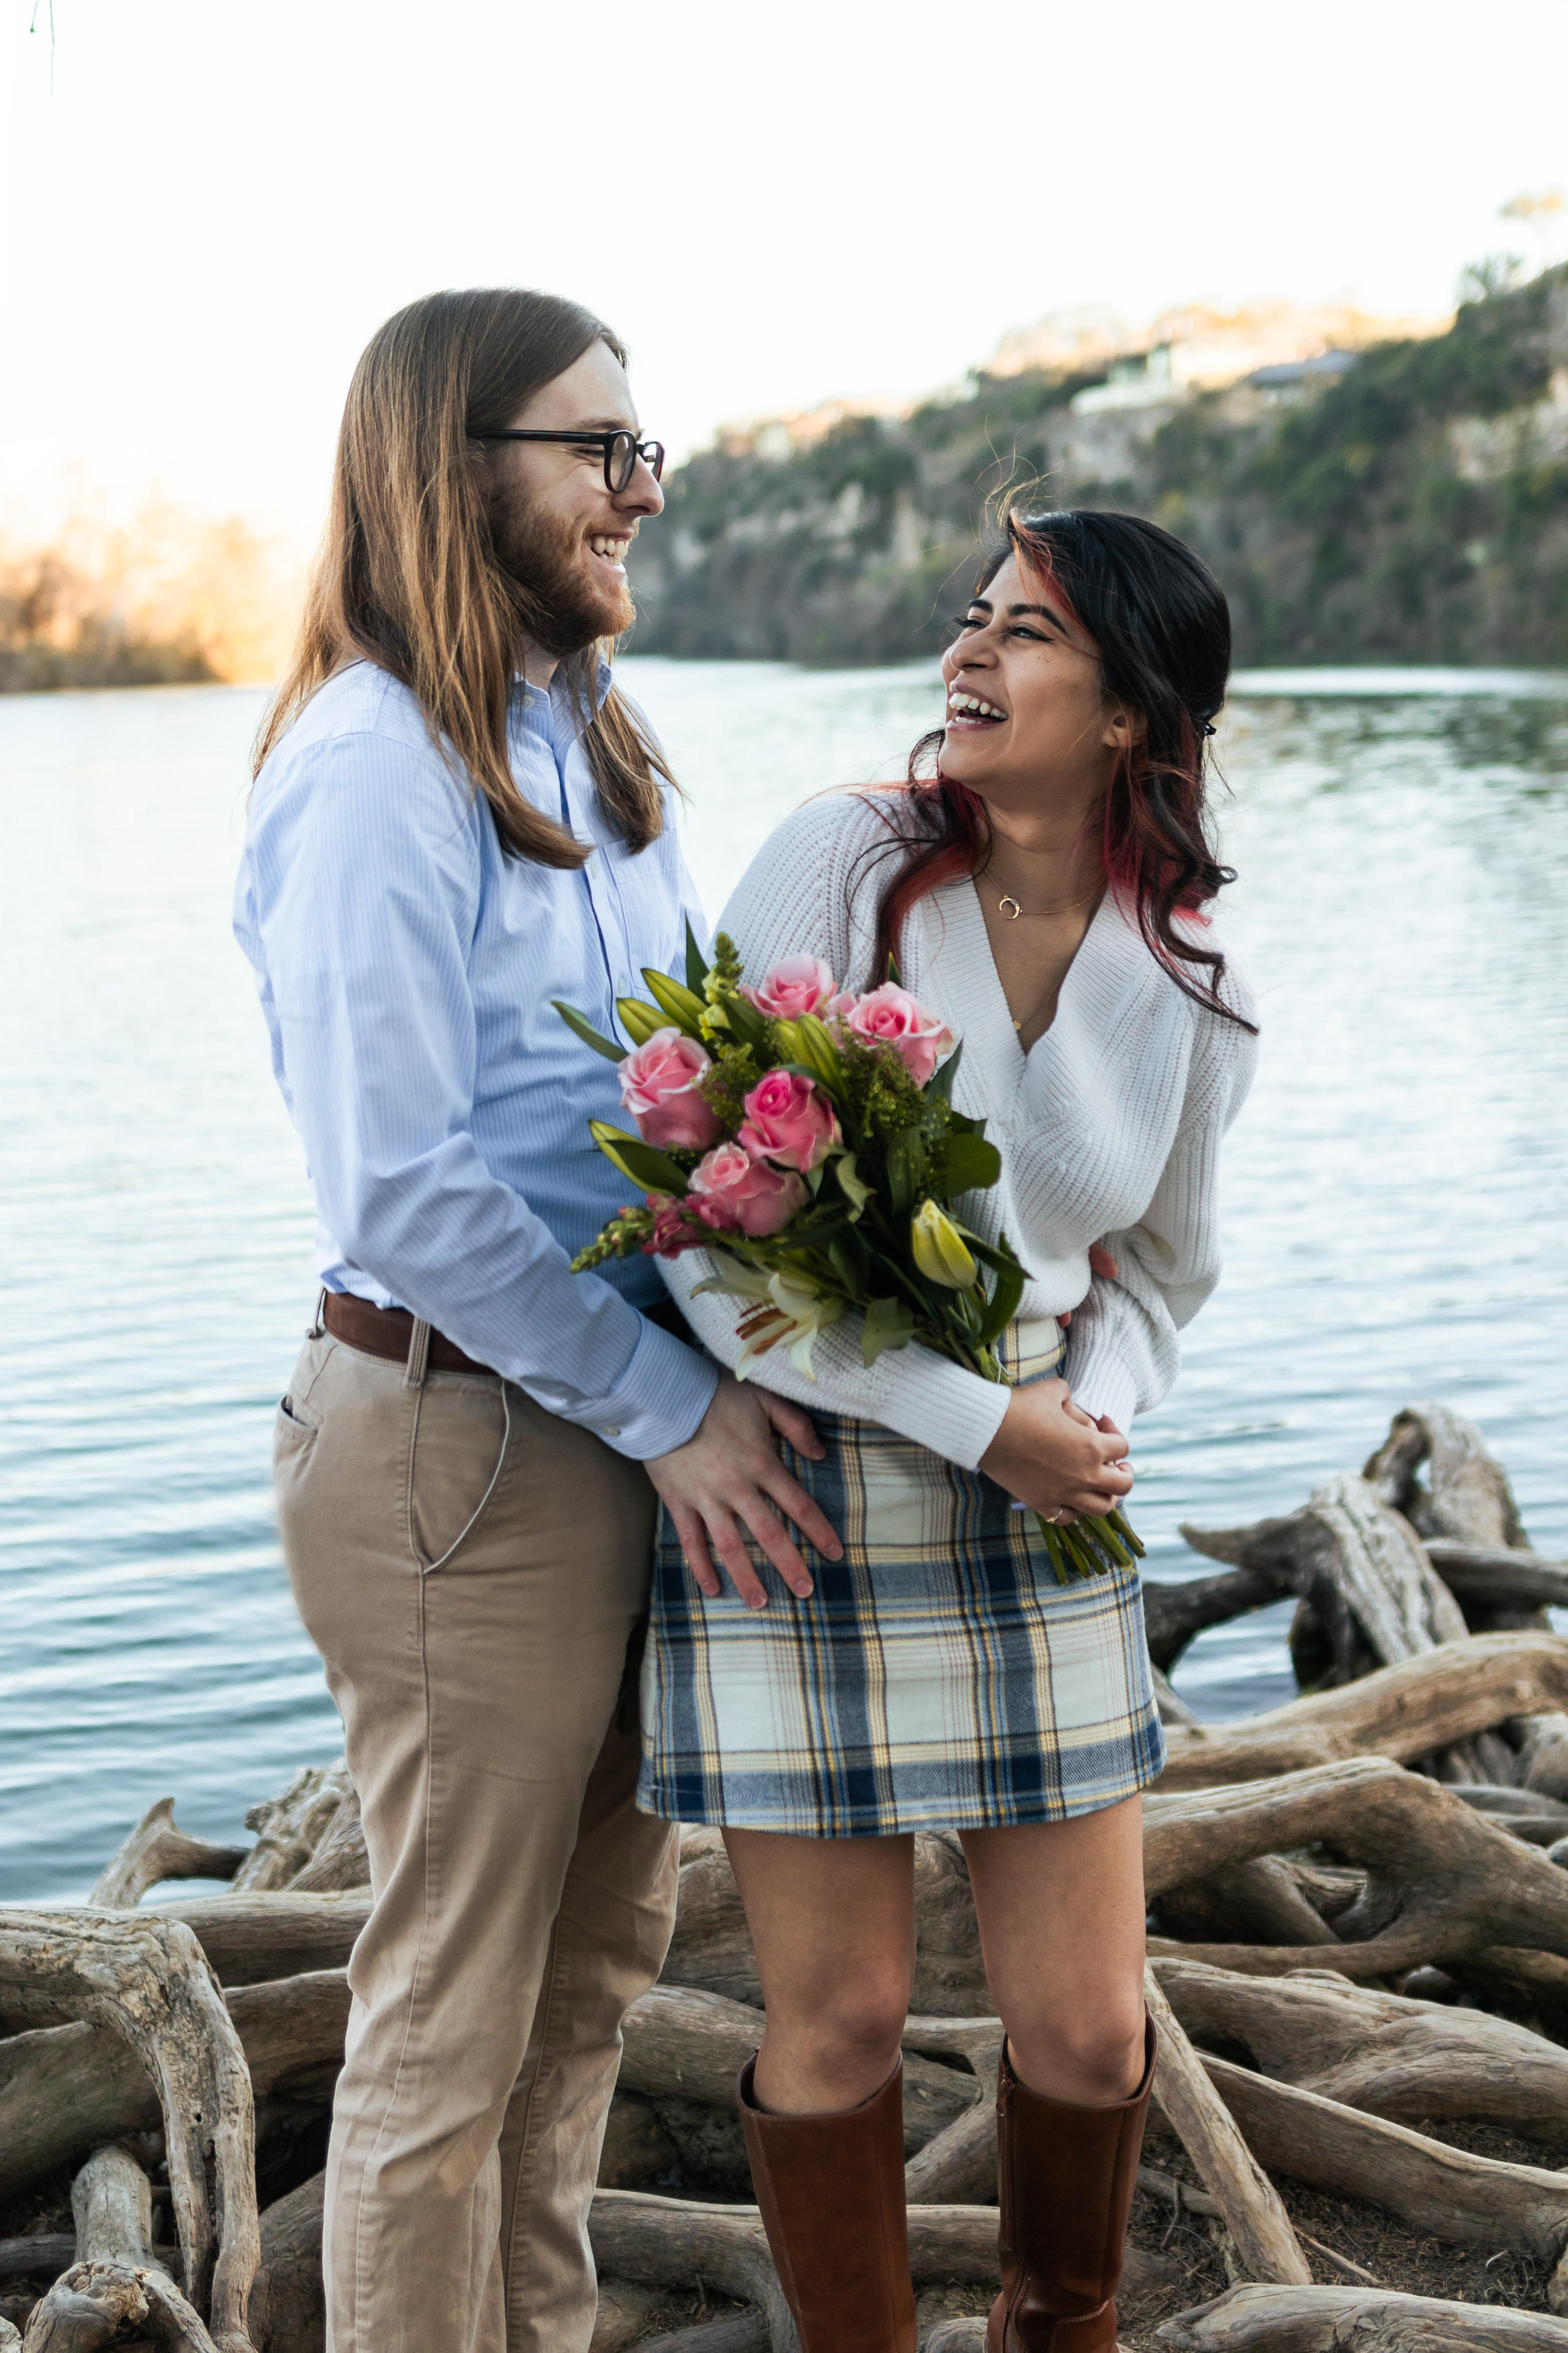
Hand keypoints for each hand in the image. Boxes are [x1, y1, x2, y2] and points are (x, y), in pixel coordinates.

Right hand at [647, 1375, 843, 1609]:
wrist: (663, 1395)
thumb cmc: (717, 1395)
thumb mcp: (765, 1399)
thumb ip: (796, 1425)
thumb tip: (820, 1454)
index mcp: (762, 1463)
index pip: (798, 1504)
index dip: (819, 1531)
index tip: (835, 1554)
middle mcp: (737, 1487)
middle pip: (769, 1533)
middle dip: (789, 1565)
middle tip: (804, 1592)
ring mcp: (706, 1498)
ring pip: (729, 1546)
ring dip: (746, 1576)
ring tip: (760, 1603)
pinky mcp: (679, 1502)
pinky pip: (691, 1540)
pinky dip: (700, 1566)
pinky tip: (712, 1588)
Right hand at [978, 1379, 1132, 1523]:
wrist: (986, 1429)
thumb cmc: (1020, 1407)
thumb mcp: (1054, 1391)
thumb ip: (1072, 1399)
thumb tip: (1077, 1410)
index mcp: (1092, 1446)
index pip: (1122, 1446)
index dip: (1115, 1431)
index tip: (1101, 1424)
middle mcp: (1084, 1474)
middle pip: (1123, 1485)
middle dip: (1124, 1473)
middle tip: (1118, 1465)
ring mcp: (1064, 1493)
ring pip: (1102, 1508)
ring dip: (1106, 1496)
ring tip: (1101, 1487)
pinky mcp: (1042, 1504)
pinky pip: (1068, 1517)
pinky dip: (1075, 1510)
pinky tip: (1072, 1499)